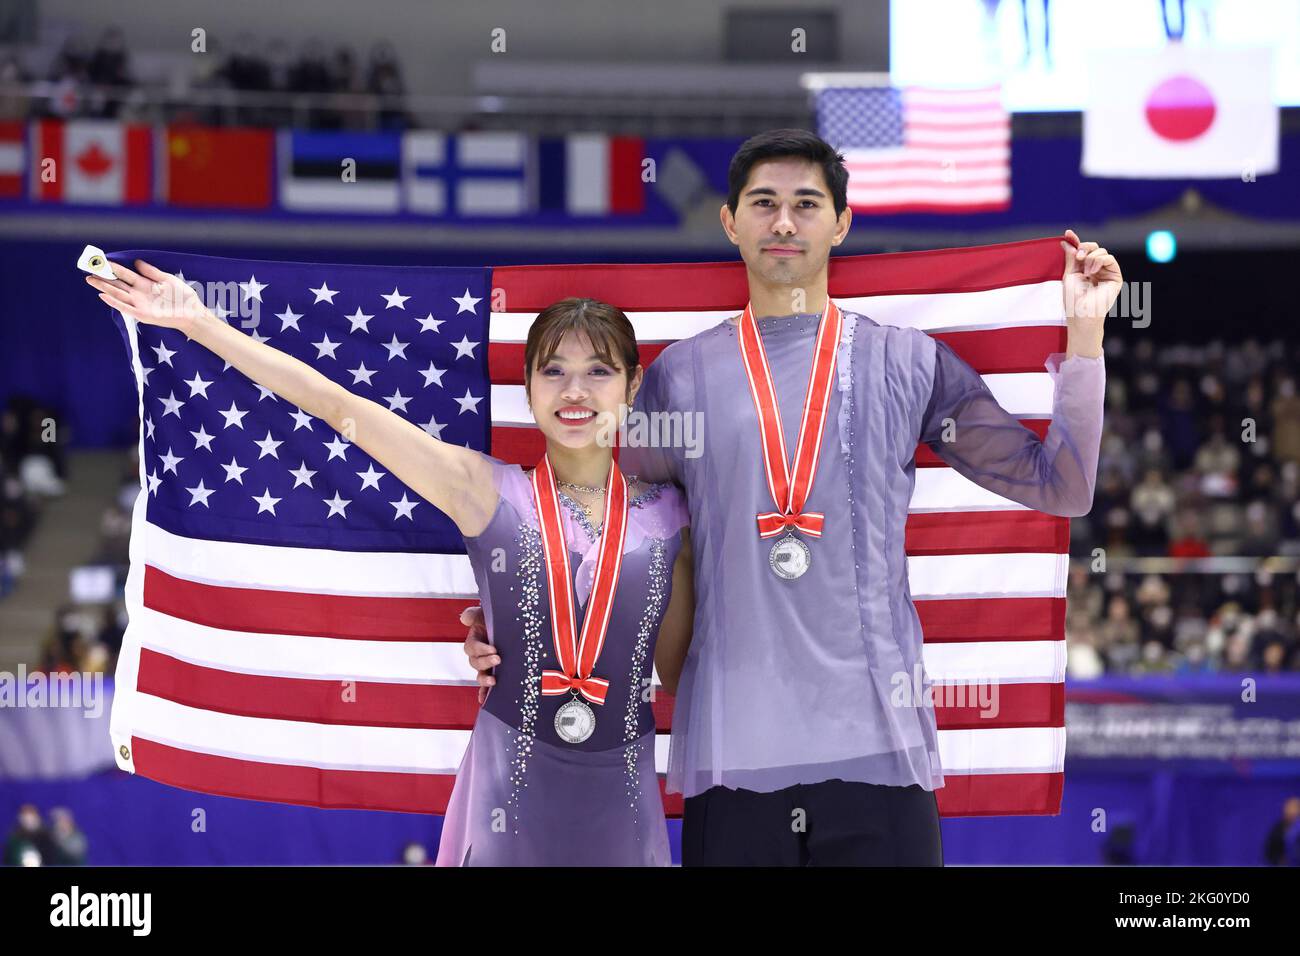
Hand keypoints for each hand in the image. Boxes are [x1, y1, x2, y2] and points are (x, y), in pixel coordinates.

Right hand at [85, 259, 209, 333]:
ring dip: (104, 287)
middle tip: (88, 269)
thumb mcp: (167, 279)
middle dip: (103, 277)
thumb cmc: (183, 297)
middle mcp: (139, 294)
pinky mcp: (143, 315)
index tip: (100, 260)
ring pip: (117, 294)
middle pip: (117, 284)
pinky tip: (104, 296)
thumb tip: (136, 262)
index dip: (113, 267)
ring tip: (90, 279)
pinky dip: (114, 302)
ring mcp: (140, 304)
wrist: (193, 312)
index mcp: (145, 284)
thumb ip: (151, 272)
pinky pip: (126, 308)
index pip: (125, 274)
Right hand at [460, 605, 497, 704]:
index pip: (472, 647)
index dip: (481, 649)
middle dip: (485, 662)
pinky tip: (484, 700)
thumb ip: (474, 614)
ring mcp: (486, 665)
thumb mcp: (486, 613)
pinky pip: (486, 686)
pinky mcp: (494, 673)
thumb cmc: (499, 618)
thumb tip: (465, 618)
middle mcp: (479, 655)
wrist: (513, 625)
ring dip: (484, 680)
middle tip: (498, 659)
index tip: (493, 648)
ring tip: (493, 680)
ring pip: (480, 675)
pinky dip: (484, 693)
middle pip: (475, 662)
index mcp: (475, 640)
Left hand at [1060, 229, 1121, 326]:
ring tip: (1085, 271)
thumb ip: (1071, 257)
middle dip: (1084, 247)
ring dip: (1091, 257)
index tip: (1068, 233)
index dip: (1076, 241)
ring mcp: (1106, 272)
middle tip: (1078, 256)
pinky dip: (1099, 261)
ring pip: (1101, 251)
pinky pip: (1110, 258)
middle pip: (1093, 247)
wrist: (1081, 313)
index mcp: (1084, 269)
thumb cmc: (1072, 299)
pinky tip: (1091, 271)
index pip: (1082, 250)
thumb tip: (1066, 241)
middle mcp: (1096, 270)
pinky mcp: (1115, 276)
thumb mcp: (1069, 274)